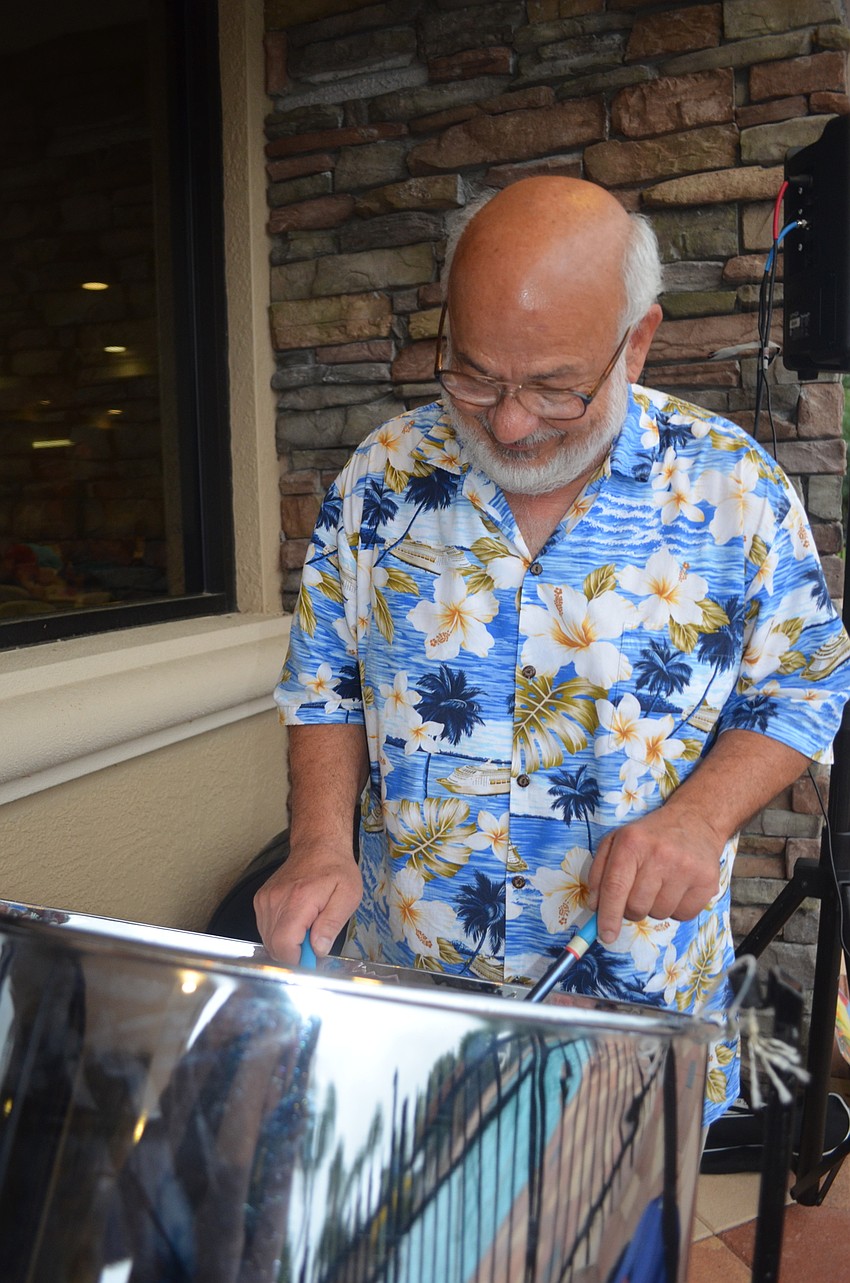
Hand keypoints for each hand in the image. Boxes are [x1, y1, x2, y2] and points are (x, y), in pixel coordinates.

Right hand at [253, 842, 362, 964]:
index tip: (313, 960)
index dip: (298, 961)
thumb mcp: (348, 895)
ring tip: (307, 928)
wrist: (318, 845)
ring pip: (268, 940)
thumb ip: (332, 924)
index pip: (284, 945)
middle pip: (274, 947)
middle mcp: (276, 900)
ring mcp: (265, 900)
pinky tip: (297, 922)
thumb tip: (318, 949)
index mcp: (298, 900)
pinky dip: (280, 933)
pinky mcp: (261, 900)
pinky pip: (265, 929)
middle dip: (295, 954)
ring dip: (287, 944)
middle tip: (314, 944)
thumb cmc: (336, 869)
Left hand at [586, 802, 723, 944]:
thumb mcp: (617, 841)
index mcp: (632, 842)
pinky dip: (677, 909)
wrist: (695, 820)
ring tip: (661, 884)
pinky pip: (684, 916)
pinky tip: (678, 888)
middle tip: (639, 892)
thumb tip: (596, 907)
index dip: (608, 916)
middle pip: (636, 907)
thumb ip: (600, 872)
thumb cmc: (649, 836)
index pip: (615, 887)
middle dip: (632, 909)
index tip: (605, 936)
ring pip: (659, 914)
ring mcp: (686, 868)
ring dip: (655, 907)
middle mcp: (660, 854)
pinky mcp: (707, 881)